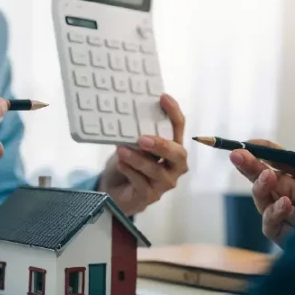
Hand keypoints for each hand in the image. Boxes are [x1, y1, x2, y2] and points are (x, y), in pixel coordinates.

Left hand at [100, 94, 188, 214]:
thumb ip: (136, 134)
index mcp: (172, 148)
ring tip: (122, 150)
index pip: (178, 128)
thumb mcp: (132, 146)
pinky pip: (142, 184)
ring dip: (138, 159)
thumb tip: (126, 115)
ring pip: (156, 170)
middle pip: (178, 154)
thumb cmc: (129, 164)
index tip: (163, 97)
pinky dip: (131, 172)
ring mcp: (164, 183)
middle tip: (142, 138)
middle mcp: (174, 166)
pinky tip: (121, 165)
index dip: (173, 112)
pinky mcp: (151, 196)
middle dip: (162, 145)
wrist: (115, 191)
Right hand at [229, 127, 294, 245]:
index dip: (266, 152)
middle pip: (269, 182)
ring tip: (267, 176)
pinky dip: (273, 215)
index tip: (250, 142)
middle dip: (251, 167)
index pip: (284, 164)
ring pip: (266, 204)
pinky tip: (284, 203)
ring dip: (260, 188)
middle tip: (237, 154)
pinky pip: (274, 229)